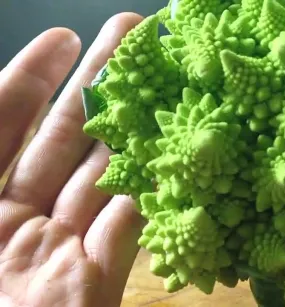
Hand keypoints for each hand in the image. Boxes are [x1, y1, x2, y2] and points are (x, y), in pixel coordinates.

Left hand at [0, 13, 144, 306]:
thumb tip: (14, 116)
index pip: (0, 130)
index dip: (30, 80)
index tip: (65, 38)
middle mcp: (13, 226)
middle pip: (59, 144)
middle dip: (97, 88)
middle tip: (133, 38)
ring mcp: (56, 257)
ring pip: (101, 181)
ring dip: (133, 133)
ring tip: (164, 84)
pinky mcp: (93, 291)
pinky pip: (124, 235)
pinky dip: (147, 197)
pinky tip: (170, 156)